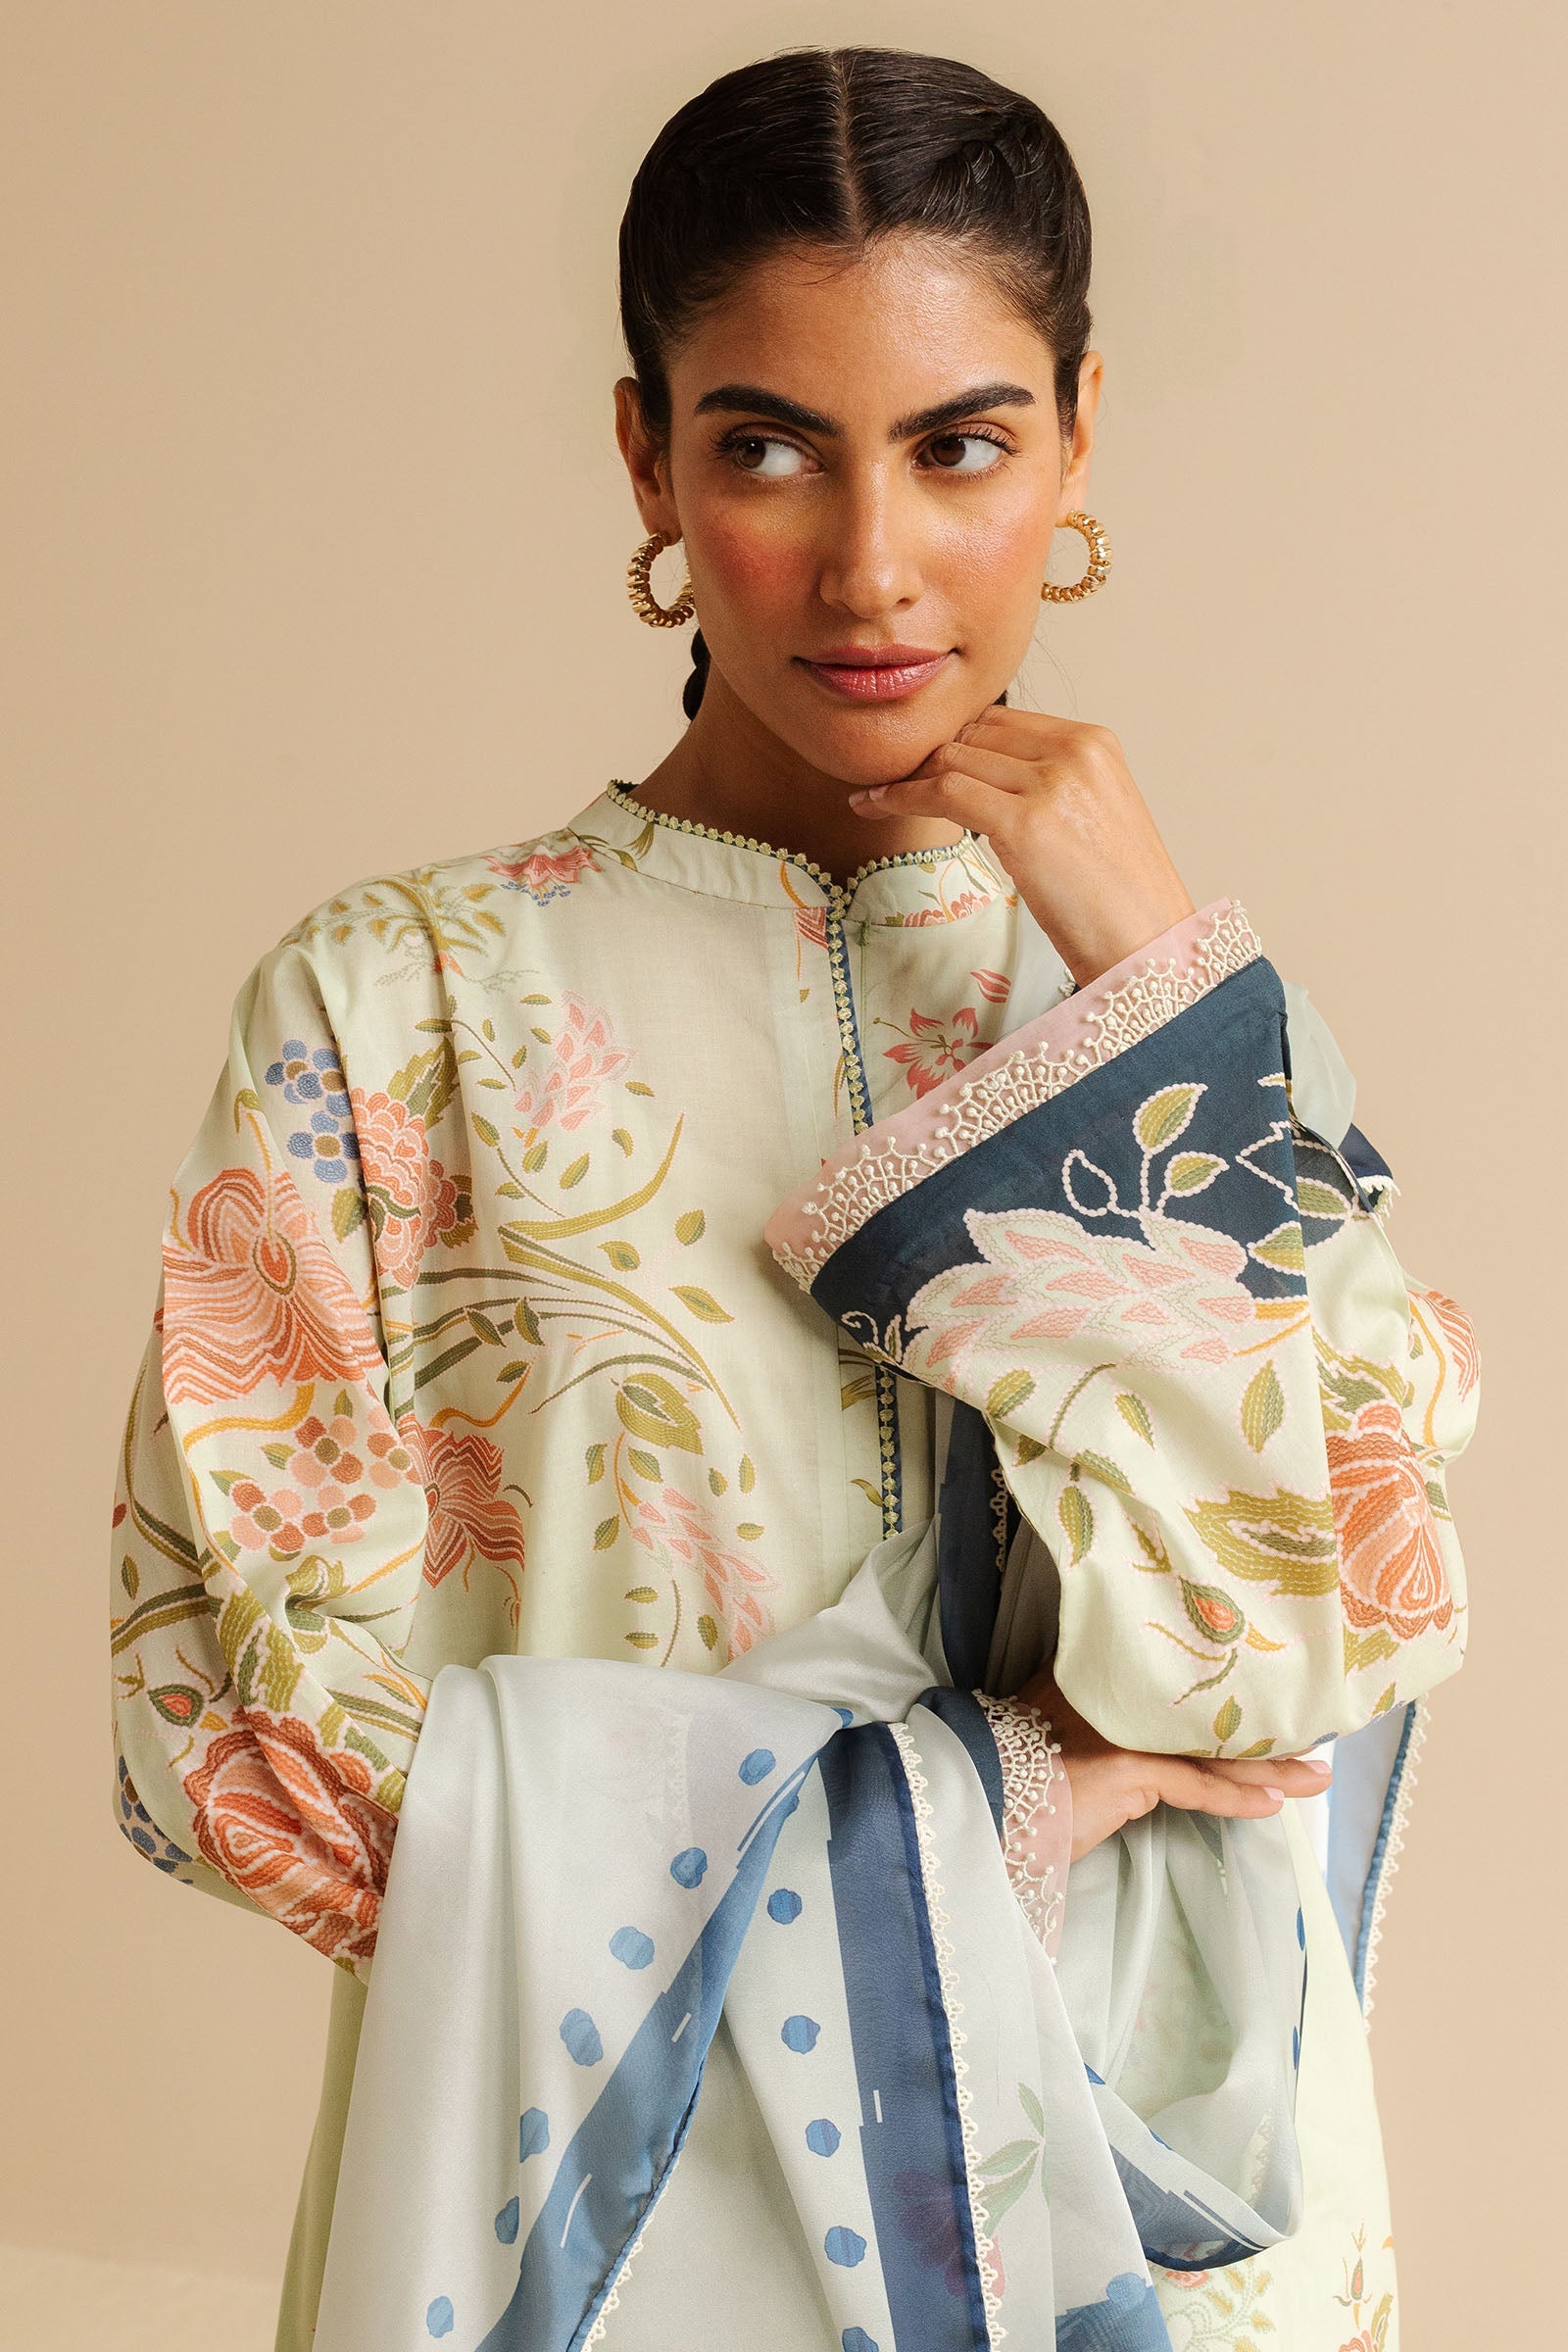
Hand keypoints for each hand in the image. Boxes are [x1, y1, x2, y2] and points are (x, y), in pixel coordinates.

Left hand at [849, 708, 1194, 988]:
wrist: (1149, 948)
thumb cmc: (1120, 901)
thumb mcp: (1092, 818)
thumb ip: (1048, 786)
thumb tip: (983, 781)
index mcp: (1095, 743)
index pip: (1003, 720)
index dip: (956, 740)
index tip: (922, 763)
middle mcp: (1075, 751)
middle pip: (974, 734)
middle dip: (928, 756)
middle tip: (892, 781)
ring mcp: (1051, 784)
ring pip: (952, 758)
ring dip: (907, 775)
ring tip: (877, 794)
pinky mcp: (1025, 824)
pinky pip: (943, 793)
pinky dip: (900, 796)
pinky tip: (871, 806)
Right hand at [1017, 1672, 1331, 1863]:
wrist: (981, 1802)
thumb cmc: (1017, 1779)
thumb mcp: (1059, 1738)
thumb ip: (1098, 1727)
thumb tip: (1145, 1751)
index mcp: (1099, 1680)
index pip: (1179, 1690)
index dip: (1226, 1699)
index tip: (1268, 1704)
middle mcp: (1116, 1694)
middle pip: (1205, 1714)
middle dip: (1264, 1731)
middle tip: (1313, 1738)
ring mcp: (1124, 1728)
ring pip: (1212, 1749)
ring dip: (1270, 1767)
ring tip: (1314, 1775)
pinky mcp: (1130, 1769)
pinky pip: (1198, 1788)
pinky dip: (1236, 1799)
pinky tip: (1271, 1807)